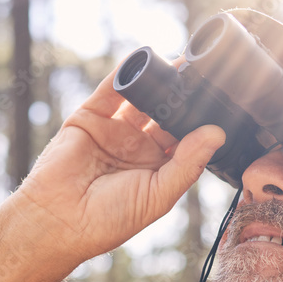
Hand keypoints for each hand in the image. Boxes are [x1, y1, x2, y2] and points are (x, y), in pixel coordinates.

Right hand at [15, 62, 225, 264]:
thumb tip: (217, 134)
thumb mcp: (158, 195)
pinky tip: (143, 61)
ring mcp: (113, 130)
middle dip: (183, 98)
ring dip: (160, 82)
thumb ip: (187, 164)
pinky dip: (126, 74)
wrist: (58, 220)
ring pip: (142, 99)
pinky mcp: (90, 117)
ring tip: (181, 65)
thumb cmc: (109, 219)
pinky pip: (111, 90)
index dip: (201, 122)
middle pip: (166, 114)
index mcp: (156, 169)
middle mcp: (137, 147)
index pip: (185, 139)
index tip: (224, 104)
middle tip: (206, 77)